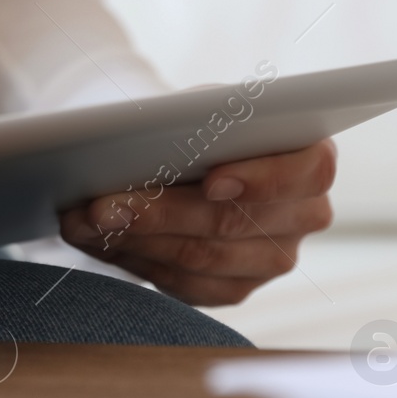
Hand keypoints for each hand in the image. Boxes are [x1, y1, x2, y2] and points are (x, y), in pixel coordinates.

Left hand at [58, 139, 336, 306]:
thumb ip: (189, 122)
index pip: (305, 173)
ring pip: (199, 257)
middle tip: (101, 205)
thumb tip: (132, 144)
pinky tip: (98, 242)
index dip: (258, 179)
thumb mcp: (201, 109)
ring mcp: (274, 259)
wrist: (191, 156)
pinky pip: (183, 284)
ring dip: (133, 239)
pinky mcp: (235, 288)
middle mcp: (306, 215)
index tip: (212, 182)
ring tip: (83, 221)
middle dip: (158, 213)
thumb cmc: (201, 125)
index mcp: (313, 160)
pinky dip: (135, 260)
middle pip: (230, 222)